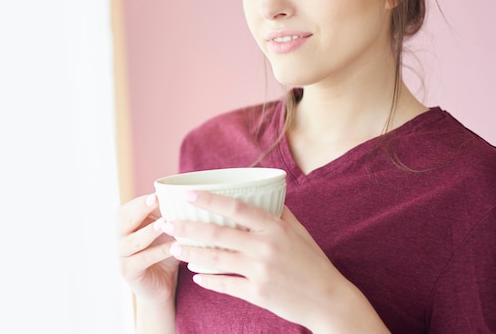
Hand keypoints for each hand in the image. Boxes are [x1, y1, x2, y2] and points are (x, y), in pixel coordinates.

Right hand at [117, 193, 178, 304]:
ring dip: (149, 230)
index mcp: (127, 225)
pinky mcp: (129, 271)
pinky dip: (159, 251)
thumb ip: (168, 214)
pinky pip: (144, 259)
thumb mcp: (167, 231)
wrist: (164, 285)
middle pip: (123, 220)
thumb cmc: (166, 252)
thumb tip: (182, 193)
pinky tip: (174, 246)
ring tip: (165, 222)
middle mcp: (121, 238)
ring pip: (133, 241)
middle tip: (155, 199)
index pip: (128, 208)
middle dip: (139, 208)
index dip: (141, 201)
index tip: (157, 193)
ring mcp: (123, 256)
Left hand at [163, 191, 388, 332]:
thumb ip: (279, 215)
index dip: (210, 200)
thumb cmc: (314, 263)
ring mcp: (260, 271)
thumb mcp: (300, 233)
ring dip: (191, 253)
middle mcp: (265, 247)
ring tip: (174, 247)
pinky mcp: (257, 293)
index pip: (237, 208)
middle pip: (218, 233)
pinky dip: (208, 280)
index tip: (188, 195)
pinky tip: (196, 276)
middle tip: (167, 223)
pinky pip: (225, 285)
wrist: (328, 300)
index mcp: (275, 228)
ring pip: (216, 260)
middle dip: (188, 227)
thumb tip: (264, 196)